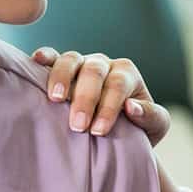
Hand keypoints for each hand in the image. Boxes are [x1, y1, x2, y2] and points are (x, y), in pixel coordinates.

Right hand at [32, 49, 171, 145]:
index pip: (118, 85)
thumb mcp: (156, 126)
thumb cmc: (139, 129)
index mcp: (127, 74)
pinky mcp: (62, 69)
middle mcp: (105, 64)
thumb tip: (132, 107)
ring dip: (62, 78)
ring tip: (56, 99)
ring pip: (71, 60)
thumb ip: (151, 116)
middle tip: (78, 125)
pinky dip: (44, 57)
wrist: (119, 134)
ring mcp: (82, 63)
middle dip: (86, 98)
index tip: (99, 131)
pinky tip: (36, 61)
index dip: (109, 107)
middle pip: (94, 71)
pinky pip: (52, 57)